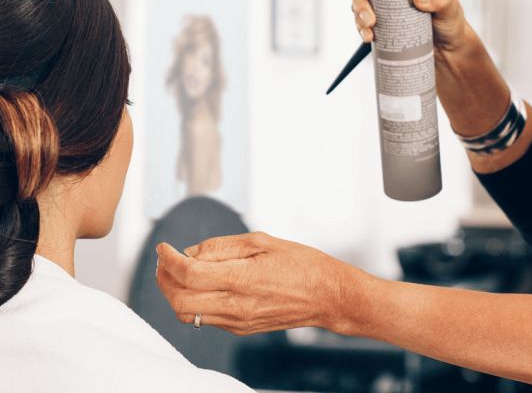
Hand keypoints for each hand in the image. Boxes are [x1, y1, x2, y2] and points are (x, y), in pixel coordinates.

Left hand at [155, 231, 369, 335]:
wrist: (328, 296)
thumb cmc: (302, 264)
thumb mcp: (264, 241)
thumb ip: (224, 247)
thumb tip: (192, 252)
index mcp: (242, 278)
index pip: (189, 274)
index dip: (169, 260)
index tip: (164, 248)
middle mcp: (236, 305)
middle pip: (180, 299)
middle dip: (165, 279)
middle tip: (165, 261)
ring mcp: (238, 321)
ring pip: (188, 314)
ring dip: (175, 293)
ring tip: (177, 274)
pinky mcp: (241, 329)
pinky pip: (206, 319)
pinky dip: (194, 302)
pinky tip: (201, 286)